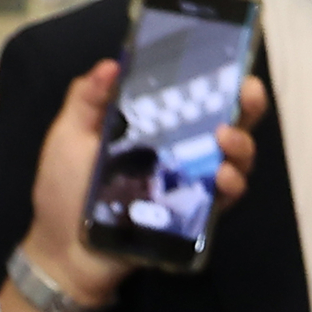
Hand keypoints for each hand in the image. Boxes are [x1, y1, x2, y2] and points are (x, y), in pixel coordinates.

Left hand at [21, 63, 268, 311]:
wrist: (63, 250)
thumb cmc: (63, 190)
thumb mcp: (69, 136)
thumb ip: (86, 98)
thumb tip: (113, 63)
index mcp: (154, 127)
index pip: (194, 97)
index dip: (218, 78)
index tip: (230, 61)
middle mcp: (179, 151)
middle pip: (227, 123)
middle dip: (246, 105)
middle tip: (247, 92)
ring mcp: (189, 184)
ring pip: (234, 159)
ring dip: (240, 145)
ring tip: (226, 138)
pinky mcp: (193, 217)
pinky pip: (224, 199)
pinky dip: (231, 185)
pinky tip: (223, 176)